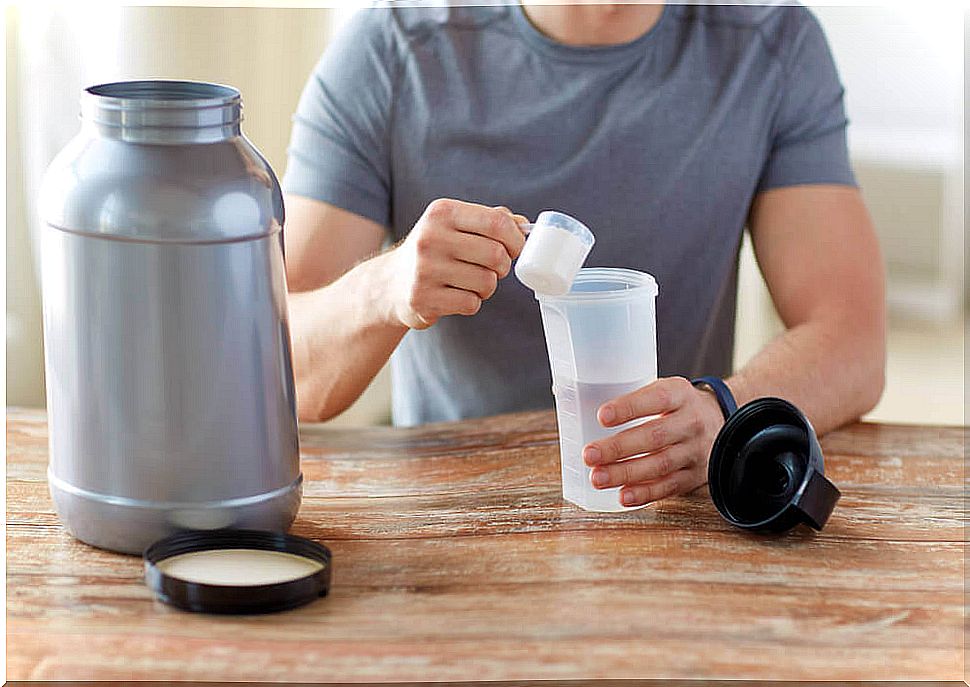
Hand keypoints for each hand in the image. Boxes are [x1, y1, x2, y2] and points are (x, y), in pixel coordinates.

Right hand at [383, 198, 527, 328]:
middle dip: (502, 266)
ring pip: (487, 282)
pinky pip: (471, 303)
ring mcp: (424, 269)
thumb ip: (490, 220)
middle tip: (493, 268)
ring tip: (469, 282)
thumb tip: (524, 225)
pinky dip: (471, 302)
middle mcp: (430, 237)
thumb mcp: (454, 225)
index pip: (497, 222)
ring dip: (486, 287)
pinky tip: (455, 295)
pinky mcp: (423, 298)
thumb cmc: (433, 251)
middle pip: (496, 255)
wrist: (390, 284)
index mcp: (442, 212)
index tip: (515, 248)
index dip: (516, 239)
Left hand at [582, 377, 725, 506]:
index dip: (629, 407)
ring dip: (626, 473)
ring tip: (597, 478)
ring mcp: (696, 450)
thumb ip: (628, 396)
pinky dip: (645, 493)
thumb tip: (568, 396)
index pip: (657, 398)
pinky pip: (669, 486)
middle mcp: (691, 421)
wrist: (719, 423)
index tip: (602, 416)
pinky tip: (623, 496)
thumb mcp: (662, 390)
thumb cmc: (673, 407)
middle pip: (655, 436)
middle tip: (589, 455)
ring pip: (660, 464)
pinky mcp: (695, 476)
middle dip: (619, 448)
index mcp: (680, 393)